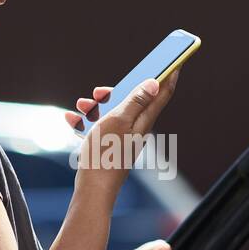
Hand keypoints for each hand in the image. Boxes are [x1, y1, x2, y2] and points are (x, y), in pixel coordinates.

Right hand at [65, 69, 179, 198]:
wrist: (92, 189)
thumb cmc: (105, 154)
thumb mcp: (119, 120)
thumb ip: (136, 100)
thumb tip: (155, 82)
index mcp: (143, 121)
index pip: (162, 93)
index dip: (169, 75)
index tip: (176, 60)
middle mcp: (135, 129)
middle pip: (131, 101)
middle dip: (114, 91)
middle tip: (99, 91)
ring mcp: (122, 138)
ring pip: (112, 113)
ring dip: (96, 106)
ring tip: (81, 106)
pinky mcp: (109, 146)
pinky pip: (99, 127)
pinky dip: (87, 121)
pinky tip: (72, 119)